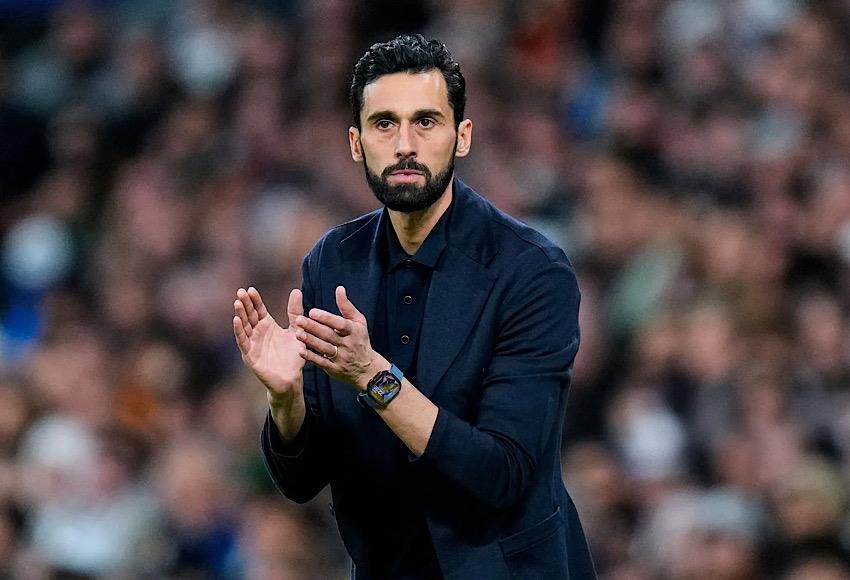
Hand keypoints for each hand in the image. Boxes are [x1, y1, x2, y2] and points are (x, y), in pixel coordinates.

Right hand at [233, 286, 305, 402]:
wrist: (292, 380)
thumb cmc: (293, 357)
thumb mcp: (296, 331)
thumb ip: (295, 312)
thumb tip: (296, 290)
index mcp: (267, 326)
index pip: (258, 310)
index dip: (254, 300)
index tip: (251, 289)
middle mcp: (258, 333)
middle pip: (249, 316)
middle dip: (245, 304)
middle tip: (241, 291)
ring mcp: (252, 344)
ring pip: (244, 327)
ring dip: (240, 315)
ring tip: (237, 303)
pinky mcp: (250, 356)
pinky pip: (243, 342)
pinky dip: (239, 331)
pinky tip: (236, 321)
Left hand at [294, 286, 385, 389]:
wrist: (367, 369)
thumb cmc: (360, 340)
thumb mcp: (359, 322)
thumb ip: (347, 306)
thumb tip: (339, 289)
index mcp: (353, 331)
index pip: (340, 323)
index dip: (326, 318)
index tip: (312, 311)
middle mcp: (347, 344)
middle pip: (329, 335)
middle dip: (313, 327)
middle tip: (298, 320)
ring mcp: (340, 357)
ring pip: (324, 348)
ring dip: (310, 341)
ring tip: (297, 334)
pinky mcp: (334, 368)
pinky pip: (322, 363)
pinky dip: (311, 358)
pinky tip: (300, 352)